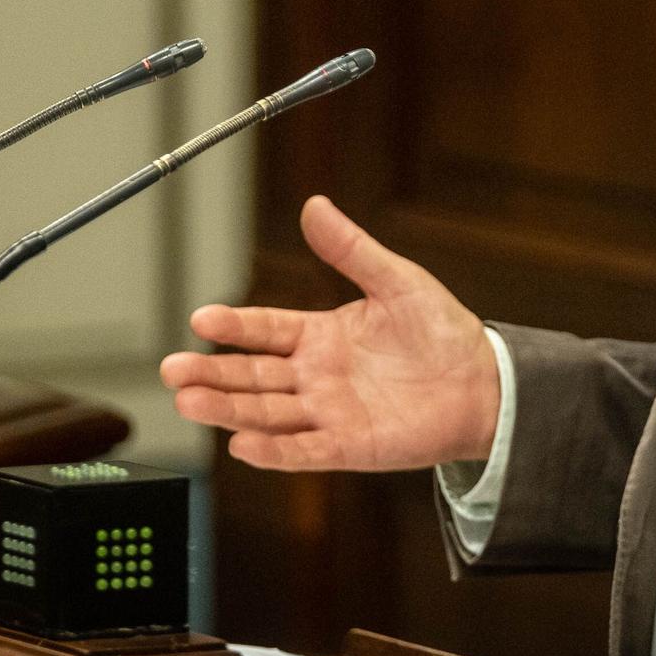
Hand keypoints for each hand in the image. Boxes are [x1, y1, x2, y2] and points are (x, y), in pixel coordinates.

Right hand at [160, 195, 500, 471]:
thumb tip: (314, 205)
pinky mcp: (349, 447)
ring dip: (227, 409)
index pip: (265, 330)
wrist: (482, 383)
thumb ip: (351, 249)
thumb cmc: (441, 331)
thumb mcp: (396, 280)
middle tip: (173, 369)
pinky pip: (304, 450)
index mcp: (321, 335)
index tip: (200, 318)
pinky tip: (241, 443)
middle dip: (211, 373)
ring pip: (266, 413)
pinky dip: (274, 450)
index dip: (234, 325)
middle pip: (252, 376)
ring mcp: (328, 413)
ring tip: (189, 401)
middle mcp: (316, 376)